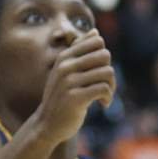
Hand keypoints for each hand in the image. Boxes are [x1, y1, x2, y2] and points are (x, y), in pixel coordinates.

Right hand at [32, 30, 115, 145]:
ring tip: (105, 96)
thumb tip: (95, 31)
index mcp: (64, 57)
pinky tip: (103, 104)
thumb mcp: (66, 71)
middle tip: (105, 85)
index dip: (103, 55)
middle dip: (109, 71)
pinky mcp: (75, 98)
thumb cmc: (62, 96)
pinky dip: (108, 97)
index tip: (99, 70)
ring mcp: (68, 82)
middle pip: (105, 55)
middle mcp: (65, 67)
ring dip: (111, 86)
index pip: (97, 41)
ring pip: (107, 72)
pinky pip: (104, 88)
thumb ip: (80, 52)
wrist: (46, 126)